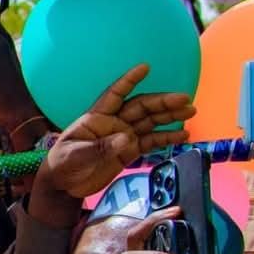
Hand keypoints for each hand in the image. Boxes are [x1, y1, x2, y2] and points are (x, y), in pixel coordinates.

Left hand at [27, 63, 193, 225]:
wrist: (63, 186)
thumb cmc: (62, 165)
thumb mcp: (76, 156)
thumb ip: (100, 147)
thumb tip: (126, 139)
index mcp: (97, 117)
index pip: (115, 93)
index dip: (129, 80)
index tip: (145, 68)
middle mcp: (113, 123)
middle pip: (141, 107)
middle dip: (162, 102)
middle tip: (184, 99)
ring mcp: (123, 136)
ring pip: (150, 122)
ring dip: (170, 117)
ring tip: (191, 111)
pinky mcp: (129, 152)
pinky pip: (151, 142)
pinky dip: (166, 138)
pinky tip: (183, 134)